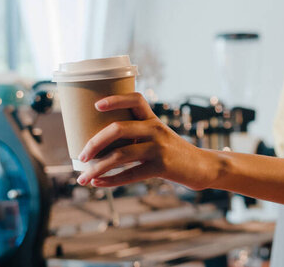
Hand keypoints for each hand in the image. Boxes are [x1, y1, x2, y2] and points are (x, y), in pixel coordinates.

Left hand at [76, 92, 219, 188]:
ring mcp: (159, 148)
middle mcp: (156, 130)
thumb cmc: (174, 153)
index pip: (136, 99)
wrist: (202, 167)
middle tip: (81, 155)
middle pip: (118, 129)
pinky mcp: (162, 167)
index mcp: (153, 120)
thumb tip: (100, 146)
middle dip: (94, 142)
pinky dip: (110, 181)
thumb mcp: (159, 137)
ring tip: (83, 178)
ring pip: (120, 155)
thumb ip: (137, 137)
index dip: (115, 99)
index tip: (96, 106)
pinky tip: (98, 184)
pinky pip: (130, 174)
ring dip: (97, 168)